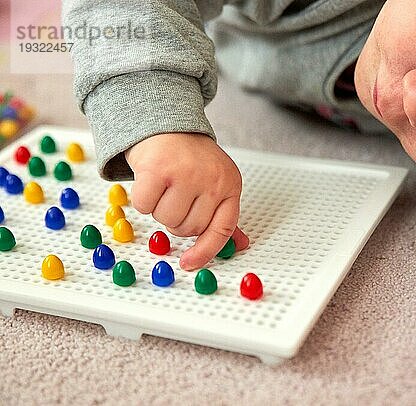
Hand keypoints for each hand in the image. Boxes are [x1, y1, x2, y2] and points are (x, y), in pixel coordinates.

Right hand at [125, 133, 247, 269]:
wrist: (165, 124)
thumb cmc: (191, 158)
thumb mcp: (217, 182)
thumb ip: (224, 214)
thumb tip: (240, 245)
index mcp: (230, 184)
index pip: (223, 228)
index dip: (206, 250)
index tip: (189, 262)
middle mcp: (212, 179)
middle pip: (189, 228)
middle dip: (177, 219)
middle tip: (176, 196)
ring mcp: (186, 174)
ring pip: (166, 220)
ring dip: (160, 209)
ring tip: (165, 186)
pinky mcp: (158, 170)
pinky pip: (145, 207)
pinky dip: (142, 199)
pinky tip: (150, 181)